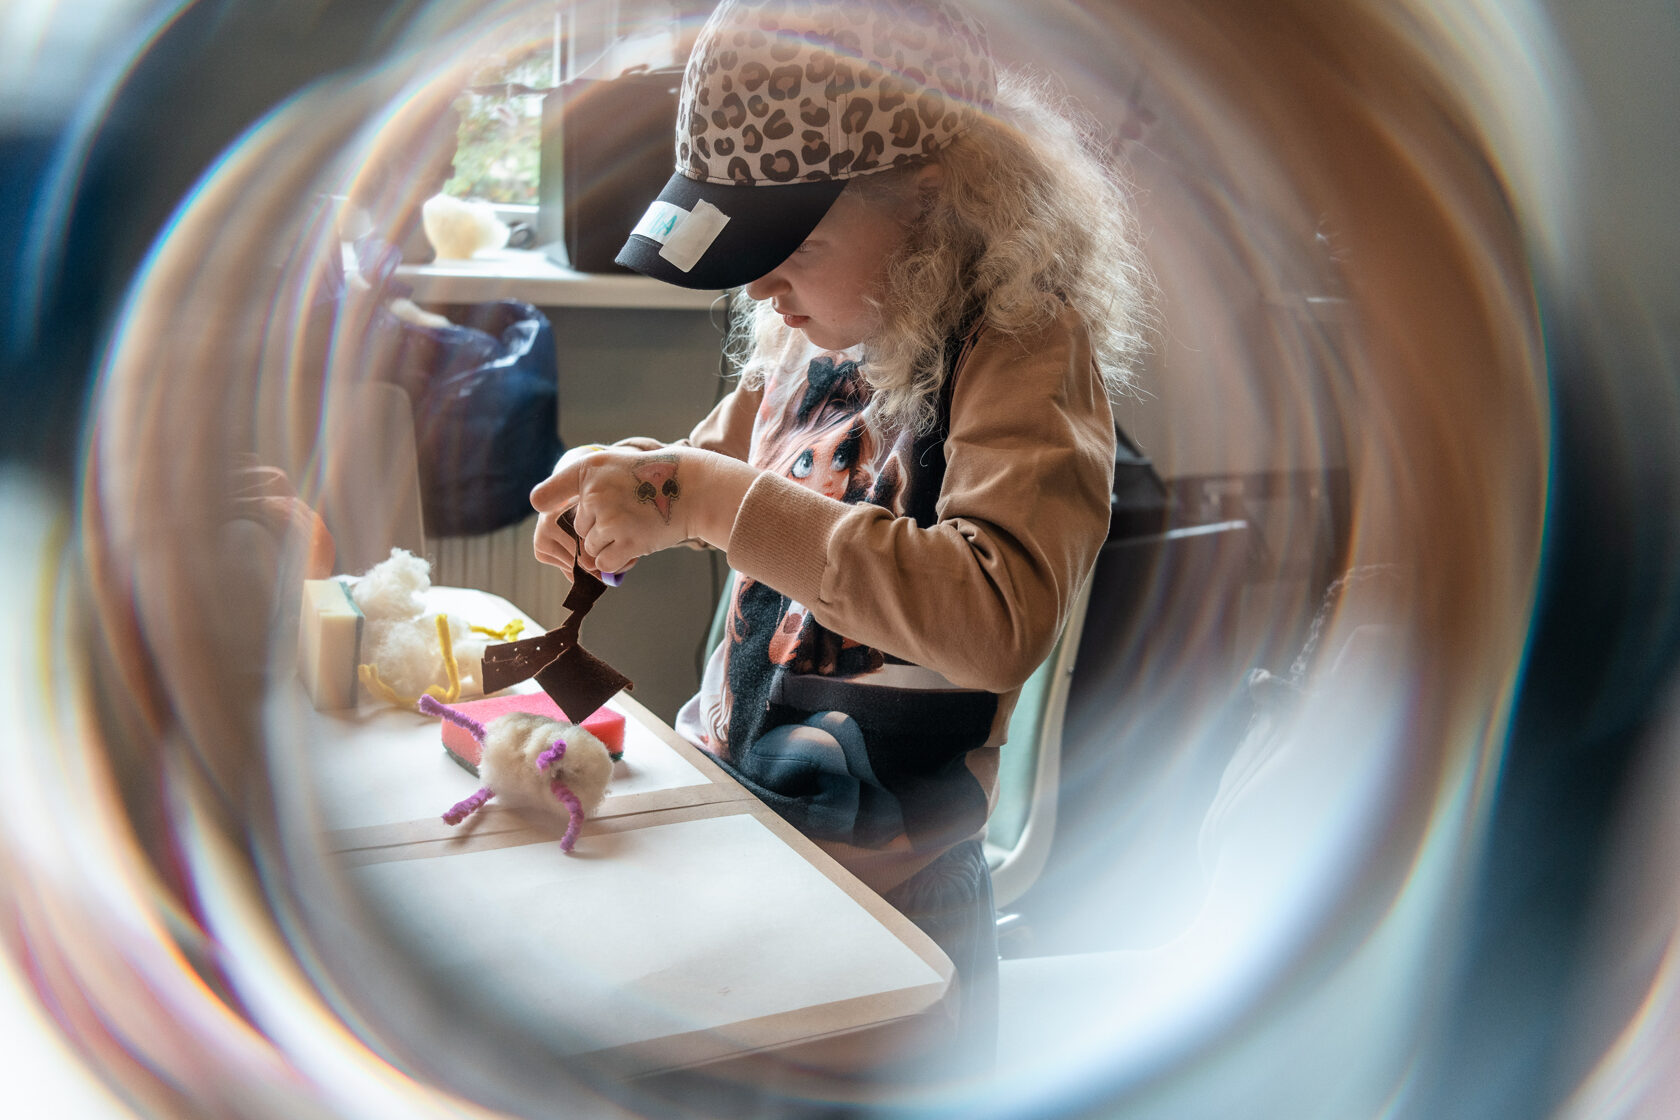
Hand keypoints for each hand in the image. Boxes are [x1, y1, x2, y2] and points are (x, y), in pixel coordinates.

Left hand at [530, 445, 690, 576]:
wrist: (691, 488)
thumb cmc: (654, 478)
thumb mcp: (614, 464)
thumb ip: (585, 484)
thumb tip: (552, 511)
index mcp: (587, 471)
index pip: (545, 496)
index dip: (547, 505)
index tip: (546, 510)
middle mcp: (594, 494)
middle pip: (580, 530)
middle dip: (600, 530)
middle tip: (629, 516)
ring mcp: (610, 519)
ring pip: (591, 549)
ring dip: (611, 547)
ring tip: (636, 528)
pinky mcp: (627, 541)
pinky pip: (605, 564)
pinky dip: (618, 562)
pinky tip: (636, 544)